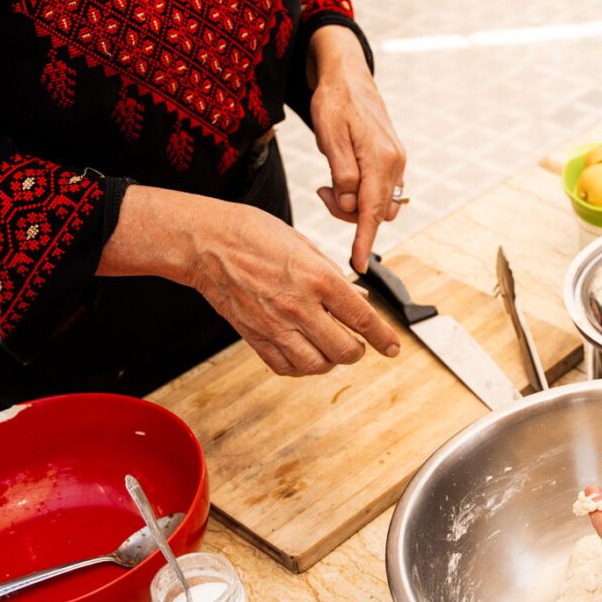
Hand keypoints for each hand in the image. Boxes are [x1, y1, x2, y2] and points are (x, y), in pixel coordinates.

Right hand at [104, 186, 401, 377]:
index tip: (394, 348)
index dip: (383, 337)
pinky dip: (301, 367)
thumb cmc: (255, 234)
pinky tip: (305, 354)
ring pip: (316, 365)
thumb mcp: (305, 245)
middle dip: (358, 351)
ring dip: (330, 362)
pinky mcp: (254, 337)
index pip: (362, 318)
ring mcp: (275, 326)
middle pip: (343, 349)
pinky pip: (285, 368)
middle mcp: (299, 306)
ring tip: (332, 350)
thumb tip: (358, 296)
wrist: (208, 243)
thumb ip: (332, 275)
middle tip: (358, 345)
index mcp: (318, 278)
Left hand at [307, 25, 405, 271]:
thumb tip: (351, 204)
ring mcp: (396, 160)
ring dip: (354, 204)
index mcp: (382, 158)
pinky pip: (380, 190)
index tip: (358, 265)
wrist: (347, 74)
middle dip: (349, 215)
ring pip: (379, 203)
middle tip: (322, 191)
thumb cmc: (334, 101)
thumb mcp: (329, 136)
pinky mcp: (391, 159)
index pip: (372, 211)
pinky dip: (360, 193)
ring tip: (328, 184)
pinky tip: (342, 178)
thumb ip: (342, 173)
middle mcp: (395, 162)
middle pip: (376, 211)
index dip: (364, 241)